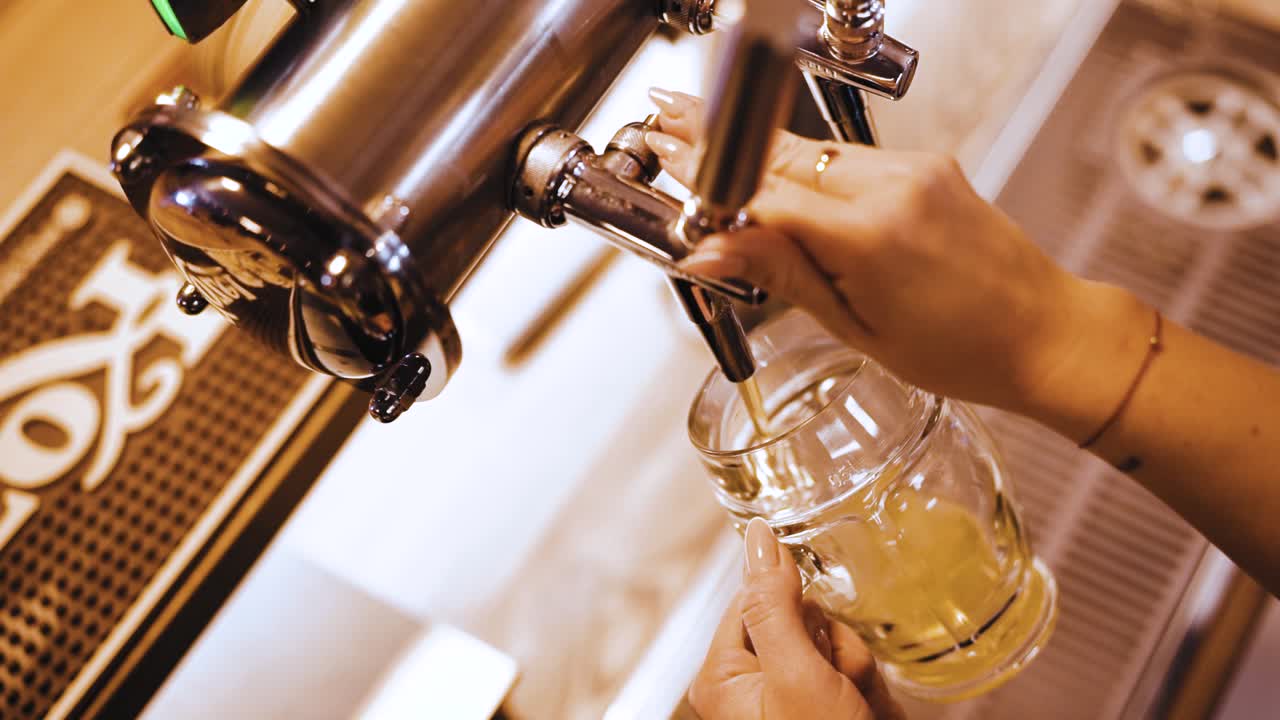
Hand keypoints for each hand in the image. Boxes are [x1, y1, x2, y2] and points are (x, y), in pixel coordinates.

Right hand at [646, 89, 1144, 415]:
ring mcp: (915, 168)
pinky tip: (781, 179)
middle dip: (718, 140)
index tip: (665, 156)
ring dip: (761, 155)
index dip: (705, 176)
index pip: (763, 194)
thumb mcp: (857, 329)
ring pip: (813, 150)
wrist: (1046, 333)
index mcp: (871, 236)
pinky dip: (808, 167)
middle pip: (781, 154)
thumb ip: (782, 275)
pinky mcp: (927, 164)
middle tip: (668, 122)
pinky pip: (849, 157)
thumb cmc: (964, 349)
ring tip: (709, 151)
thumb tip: (712, 250)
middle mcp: (894, 186)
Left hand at [690, 518, 904, 719]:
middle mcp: (752, 686)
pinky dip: (870, 691)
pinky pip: (855, 672)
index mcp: (723, 676)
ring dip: (857, 670)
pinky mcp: (828, 707)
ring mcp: (792, 699)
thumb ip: (774, 605)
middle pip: (802, 620)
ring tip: (856, 708)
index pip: (755, 600)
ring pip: (836, 644)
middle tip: (838, 689)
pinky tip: (868, 714)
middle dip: (833, 648)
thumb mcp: (796, 675)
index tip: (812, 639)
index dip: (794, 610)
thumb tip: (758, 537)